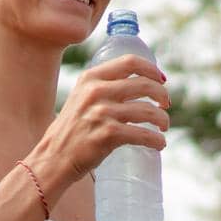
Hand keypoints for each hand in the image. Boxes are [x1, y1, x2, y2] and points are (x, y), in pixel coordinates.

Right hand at [40, 52, 170, 180]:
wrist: (54, 157)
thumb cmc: (73, 129)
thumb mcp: (82, 97)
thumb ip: (103, 87)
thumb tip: (141, 83)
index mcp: (91, 78)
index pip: (130, 62)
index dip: (152, 69)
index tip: (162, 80)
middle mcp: (96, 91)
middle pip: (145, 85)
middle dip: (162, 95)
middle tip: (166, 105)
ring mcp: (102, 113)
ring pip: (149, 110)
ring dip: (163, 119)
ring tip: (164, 127)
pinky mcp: (108, 134)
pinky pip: (144, 134)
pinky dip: (157, 140)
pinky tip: (159, 144)